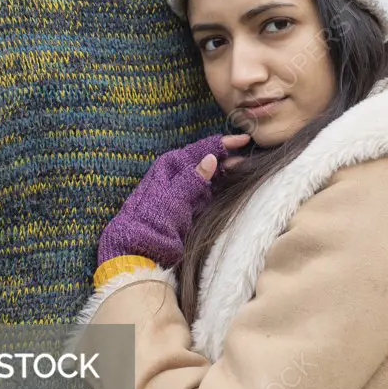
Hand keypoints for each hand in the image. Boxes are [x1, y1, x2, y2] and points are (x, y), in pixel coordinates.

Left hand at [98, 133, 250, 269]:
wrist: (139, 249)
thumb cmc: (152, 220)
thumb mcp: (174, 198)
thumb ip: (193, 178)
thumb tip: (211, 158)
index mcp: (170, 165)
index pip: (200, 149)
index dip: (222, 143)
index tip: (244, 139)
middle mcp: (176, 174)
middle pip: (206, 160)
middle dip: (227, 158)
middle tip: (248, 159)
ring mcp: (183, 191)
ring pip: (209, 176)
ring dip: (226, 173)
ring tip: (245, 170)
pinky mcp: (188, 207)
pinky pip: (208, 192)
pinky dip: (221, 188)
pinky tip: (232, 186)